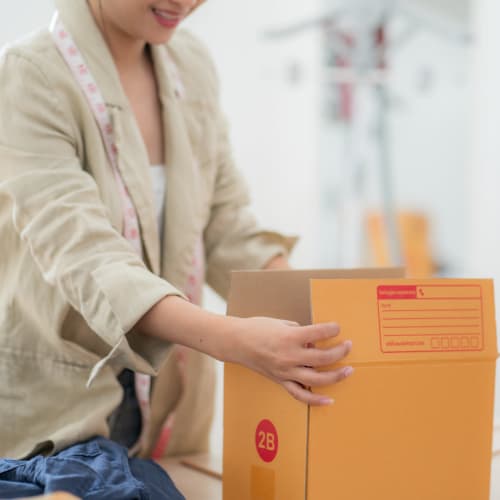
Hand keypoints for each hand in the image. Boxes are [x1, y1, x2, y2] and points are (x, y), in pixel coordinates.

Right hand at [137, 296, 352, 405]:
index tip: (337, 328)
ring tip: (348, 370)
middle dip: (340, 351)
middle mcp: (290, 356)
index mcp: (289, 337)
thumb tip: (314, 339)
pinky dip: (316, 400)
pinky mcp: (281, 381)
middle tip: (348, 346)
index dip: (332, 330)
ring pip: (317, 379)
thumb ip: (300, 331)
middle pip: (323, 357)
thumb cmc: (257, 328)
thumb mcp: (281, 322)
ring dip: (336, 375)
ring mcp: (285, 371)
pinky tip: (329, 399)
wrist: (236, 342)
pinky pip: (300, 395)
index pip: (319, 333)